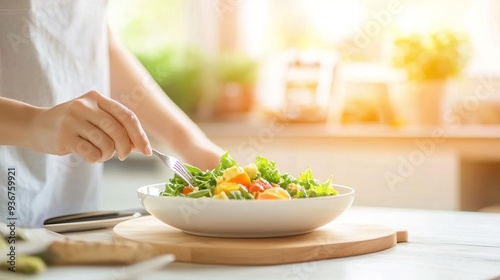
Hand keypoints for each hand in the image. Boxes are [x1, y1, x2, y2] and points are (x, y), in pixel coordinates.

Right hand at [30, 90, 151, 161]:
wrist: (35, 125)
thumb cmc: (73, 124)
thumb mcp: (95, 118)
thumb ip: (117, 127)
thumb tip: (142, 146)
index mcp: (97, 98)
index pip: (127, 116)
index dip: (140, 135)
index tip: (148, 151)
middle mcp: (85, 105)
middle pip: (118, 131)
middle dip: (126, 148)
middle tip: (123, 156)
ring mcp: (73, 120)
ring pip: (106, 144)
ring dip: (108, 155)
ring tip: (100, 152)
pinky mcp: (64, 136)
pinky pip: (92, 153)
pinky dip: (96, 158)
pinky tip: (89, 154)